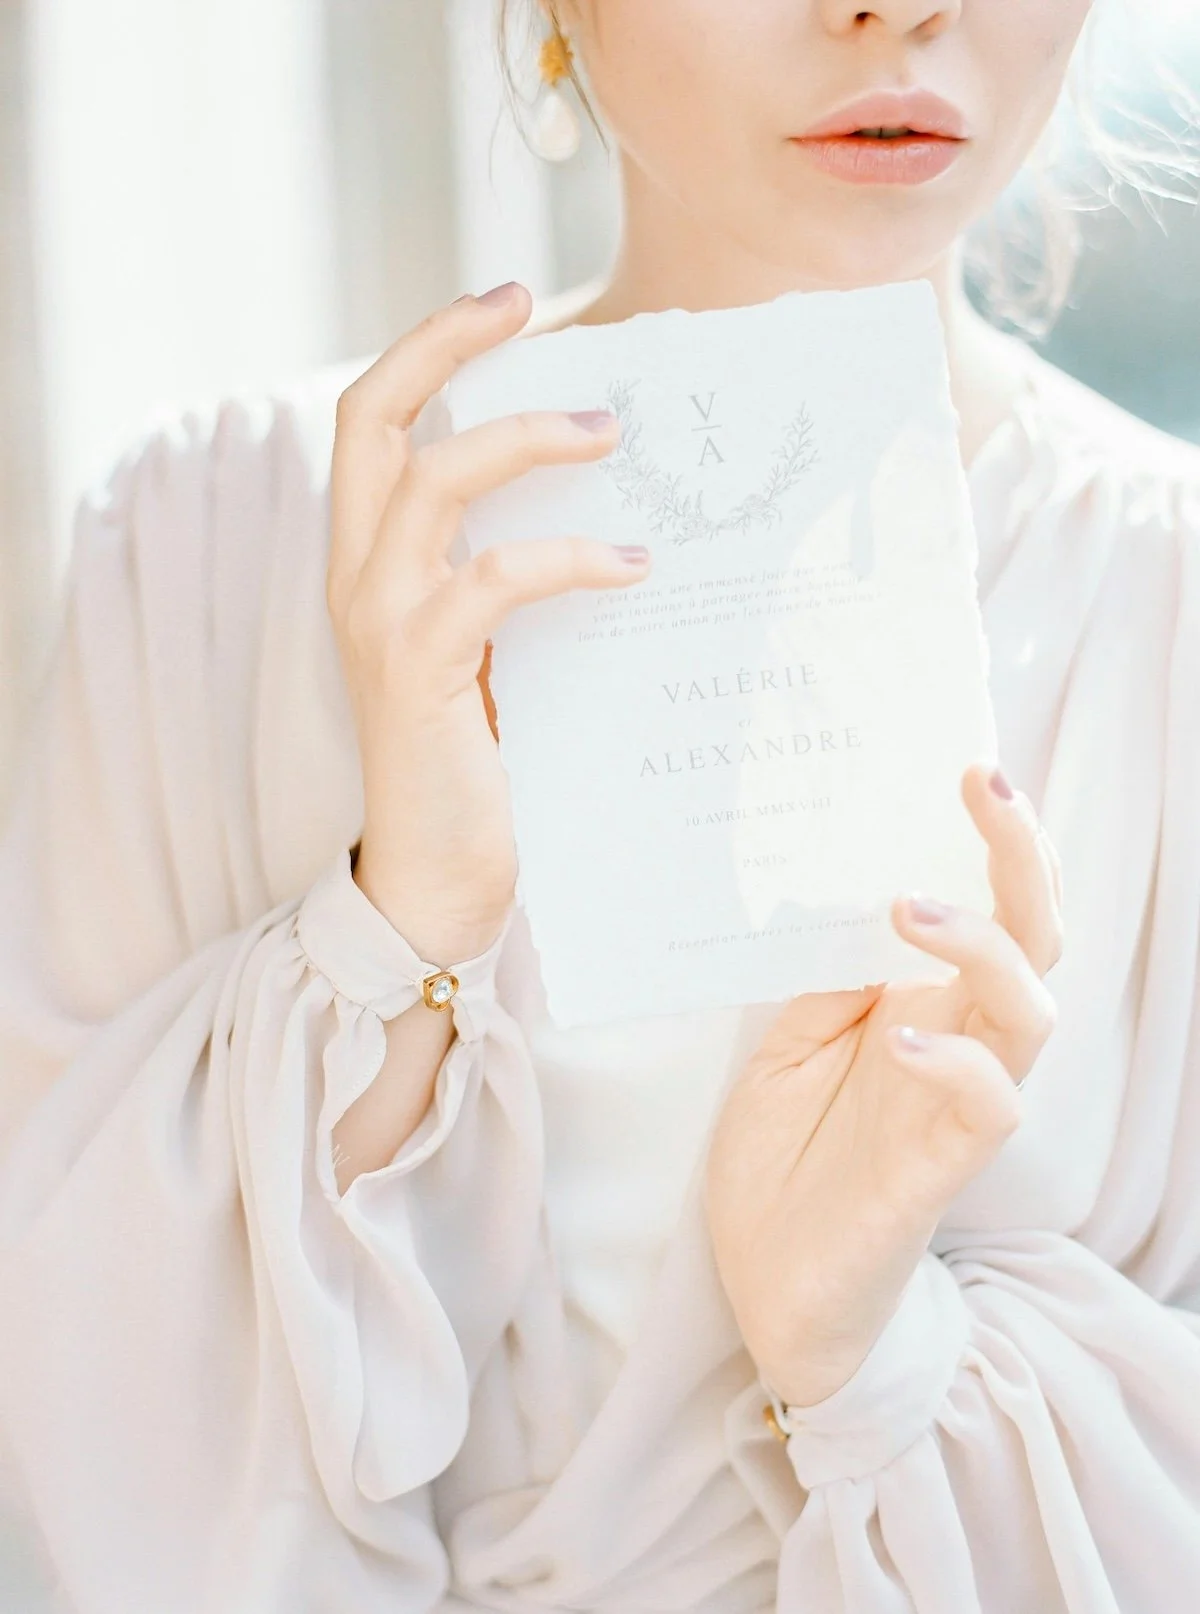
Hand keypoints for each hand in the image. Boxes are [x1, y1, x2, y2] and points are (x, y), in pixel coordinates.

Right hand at [326, 281, 649, 964]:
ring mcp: (382, 623)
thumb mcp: (490, 645)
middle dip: (443, 344)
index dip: (429, 348)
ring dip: (523, 441)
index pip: (375, 423)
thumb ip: (510, 573)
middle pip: (372, 418)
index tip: (506, 301)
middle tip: (525, 305)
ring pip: (431, 484)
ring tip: (609, 434)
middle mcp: (358, 578)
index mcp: (372, 562)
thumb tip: (612, 498)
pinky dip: (567, 557)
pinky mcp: (421, 673)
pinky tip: (632, 565)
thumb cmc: (481, 759)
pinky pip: (491, 579)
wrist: (441, 876)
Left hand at [705, 763, 1062, 1408]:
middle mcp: (958, 1040)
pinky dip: (956, 1055)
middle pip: (1032, 936)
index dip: (990, 842)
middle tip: (983, 781)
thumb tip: (842, 901)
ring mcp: (958, 1100)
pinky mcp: (946, 1163)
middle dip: (1020, 856)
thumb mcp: (781, 1048)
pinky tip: (897, 1031)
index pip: (985, 910)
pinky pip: (990, 1099)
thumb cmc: (779, 1164)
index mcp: (923, 1003)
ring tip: (904, 907)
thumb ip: (824, 981)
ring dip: (980, 942)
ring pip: (1030, 1006)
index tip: (964, 769)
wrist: (769, 1287)